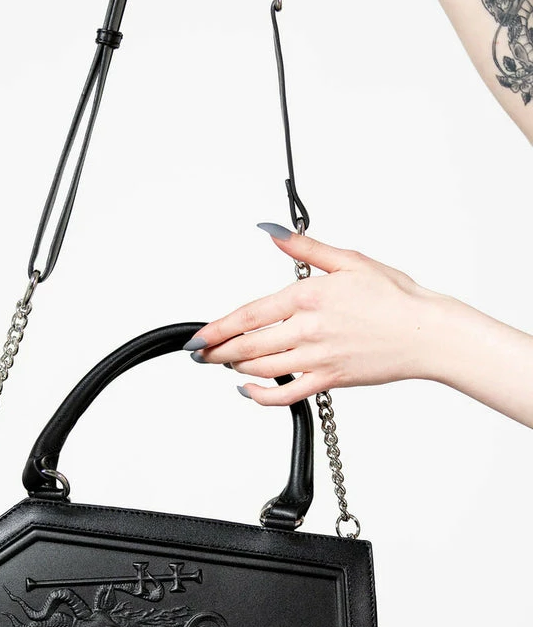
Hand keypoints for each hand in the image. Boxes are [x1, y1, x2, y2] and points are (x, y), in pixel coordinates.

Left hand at [185, 223, 442, 405]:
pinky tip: (249, 390)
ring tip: (223, 364)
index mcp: (308, 296)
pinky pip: (287, 394)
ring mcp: (319, 358)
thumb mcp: (349, 260)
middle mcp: (309, 329)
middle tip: (199, 354)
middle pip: (248, 346)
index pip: (249, 315)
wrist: (427, 332)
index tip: (198, 336)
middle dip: (217, 351)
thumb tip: (271, 231)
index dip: (218, 328)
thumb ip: (304, 247)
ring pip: (263, 369)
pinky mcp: (331, 380)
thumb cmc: (395, 296)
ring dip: (236, 368)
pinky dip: (261, 396)